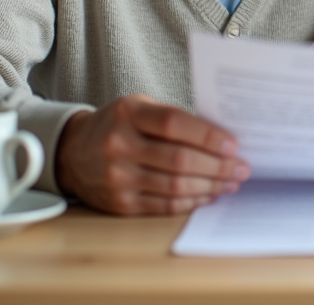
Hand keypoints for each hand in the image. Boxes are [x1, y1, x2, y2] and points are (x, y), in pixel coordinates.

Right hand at [55, 94, 249, 214]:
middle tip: (242, 168)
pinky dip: (191, 201)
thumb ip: (174, 119)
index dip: (208, 136)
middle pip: (179, 160)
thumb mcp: (139, 107)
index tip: (234, 144)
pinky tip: (208, 195)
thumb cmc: (118, 124)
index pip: (175, 124)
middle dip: (218, 166)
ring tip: (230, 182)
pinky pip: (164, 205)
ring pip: (175, 186)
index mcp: (129, 114)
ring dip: (210, 186)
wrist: (72, 152)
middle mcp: (120, 146)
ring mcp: (117, 177)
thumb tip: (222, 138)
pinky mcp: (119, 203)